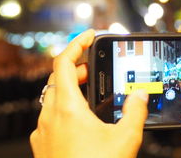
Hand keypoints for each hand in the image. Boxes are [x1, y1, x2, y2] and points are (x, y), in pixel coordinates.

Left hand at [30, 29, 148, 157]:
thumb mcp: (124, 140)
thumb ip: (134, 112)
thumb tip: (138, 97)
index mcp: (66, 106)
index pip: (64, 61)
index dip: (76, 44)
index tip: (89, 35)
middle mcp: (48, 115)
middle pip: (57, 78)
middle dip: (75, 68)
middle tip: (93, 68)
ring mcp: (42, 130)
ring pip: (51, 97)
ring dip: (67, 89)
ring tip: (87, 92)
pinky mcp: (41, 144)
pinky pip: (48, 116)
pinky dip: (61, 108)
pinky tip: (76, 120)